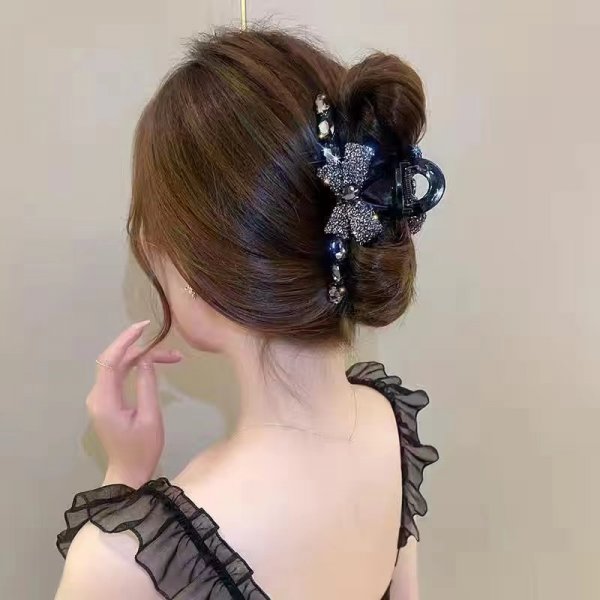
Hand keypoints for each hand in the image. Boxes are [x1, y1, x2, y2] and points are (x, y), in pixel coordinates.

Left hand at [86, 320, 181, 487]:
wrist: (129, 474)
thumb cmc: (142, 450)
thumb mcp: (150, 417)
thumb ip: (147, 385)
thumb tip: (147, 359)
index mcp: (104, 400)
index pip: (110, 360)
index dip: (126, 340)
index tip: (144, 328)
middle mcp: (98, 395)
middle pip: (116, 360)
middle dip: (142, 349)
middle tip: (172, 352)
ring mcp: (101, 398)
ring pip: (119, 366)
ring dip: (143, 358)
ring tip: (172, 358)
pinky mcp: (108, 401)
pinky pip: (120, 376)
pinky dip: (136, 366)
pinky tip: (154, 364)